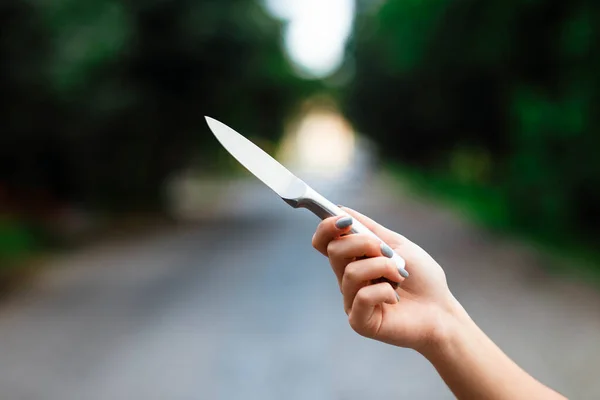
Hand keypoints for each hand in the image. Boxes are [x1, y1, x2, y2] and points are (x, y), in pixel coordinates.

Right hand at [312, 207, 462, 352]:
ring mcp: (351, 301)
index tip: (345, 221)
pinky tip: (395, 298)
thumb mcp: (397, 244)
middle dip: (363, 243)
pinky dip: (384, 292)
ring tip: (400, 276)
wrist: (442, 311)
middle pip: (334, 250)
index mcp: (353, 260)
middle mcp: (347, 279)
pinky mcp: (360, 322)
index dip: (327, 227)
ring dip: (382, 267)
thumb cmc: (422, 279)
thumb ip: (369, 228)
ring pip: (351, 272)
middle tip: (387, 252)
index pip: (324, 242)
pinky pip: (362, 297)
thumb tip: (341, 209)